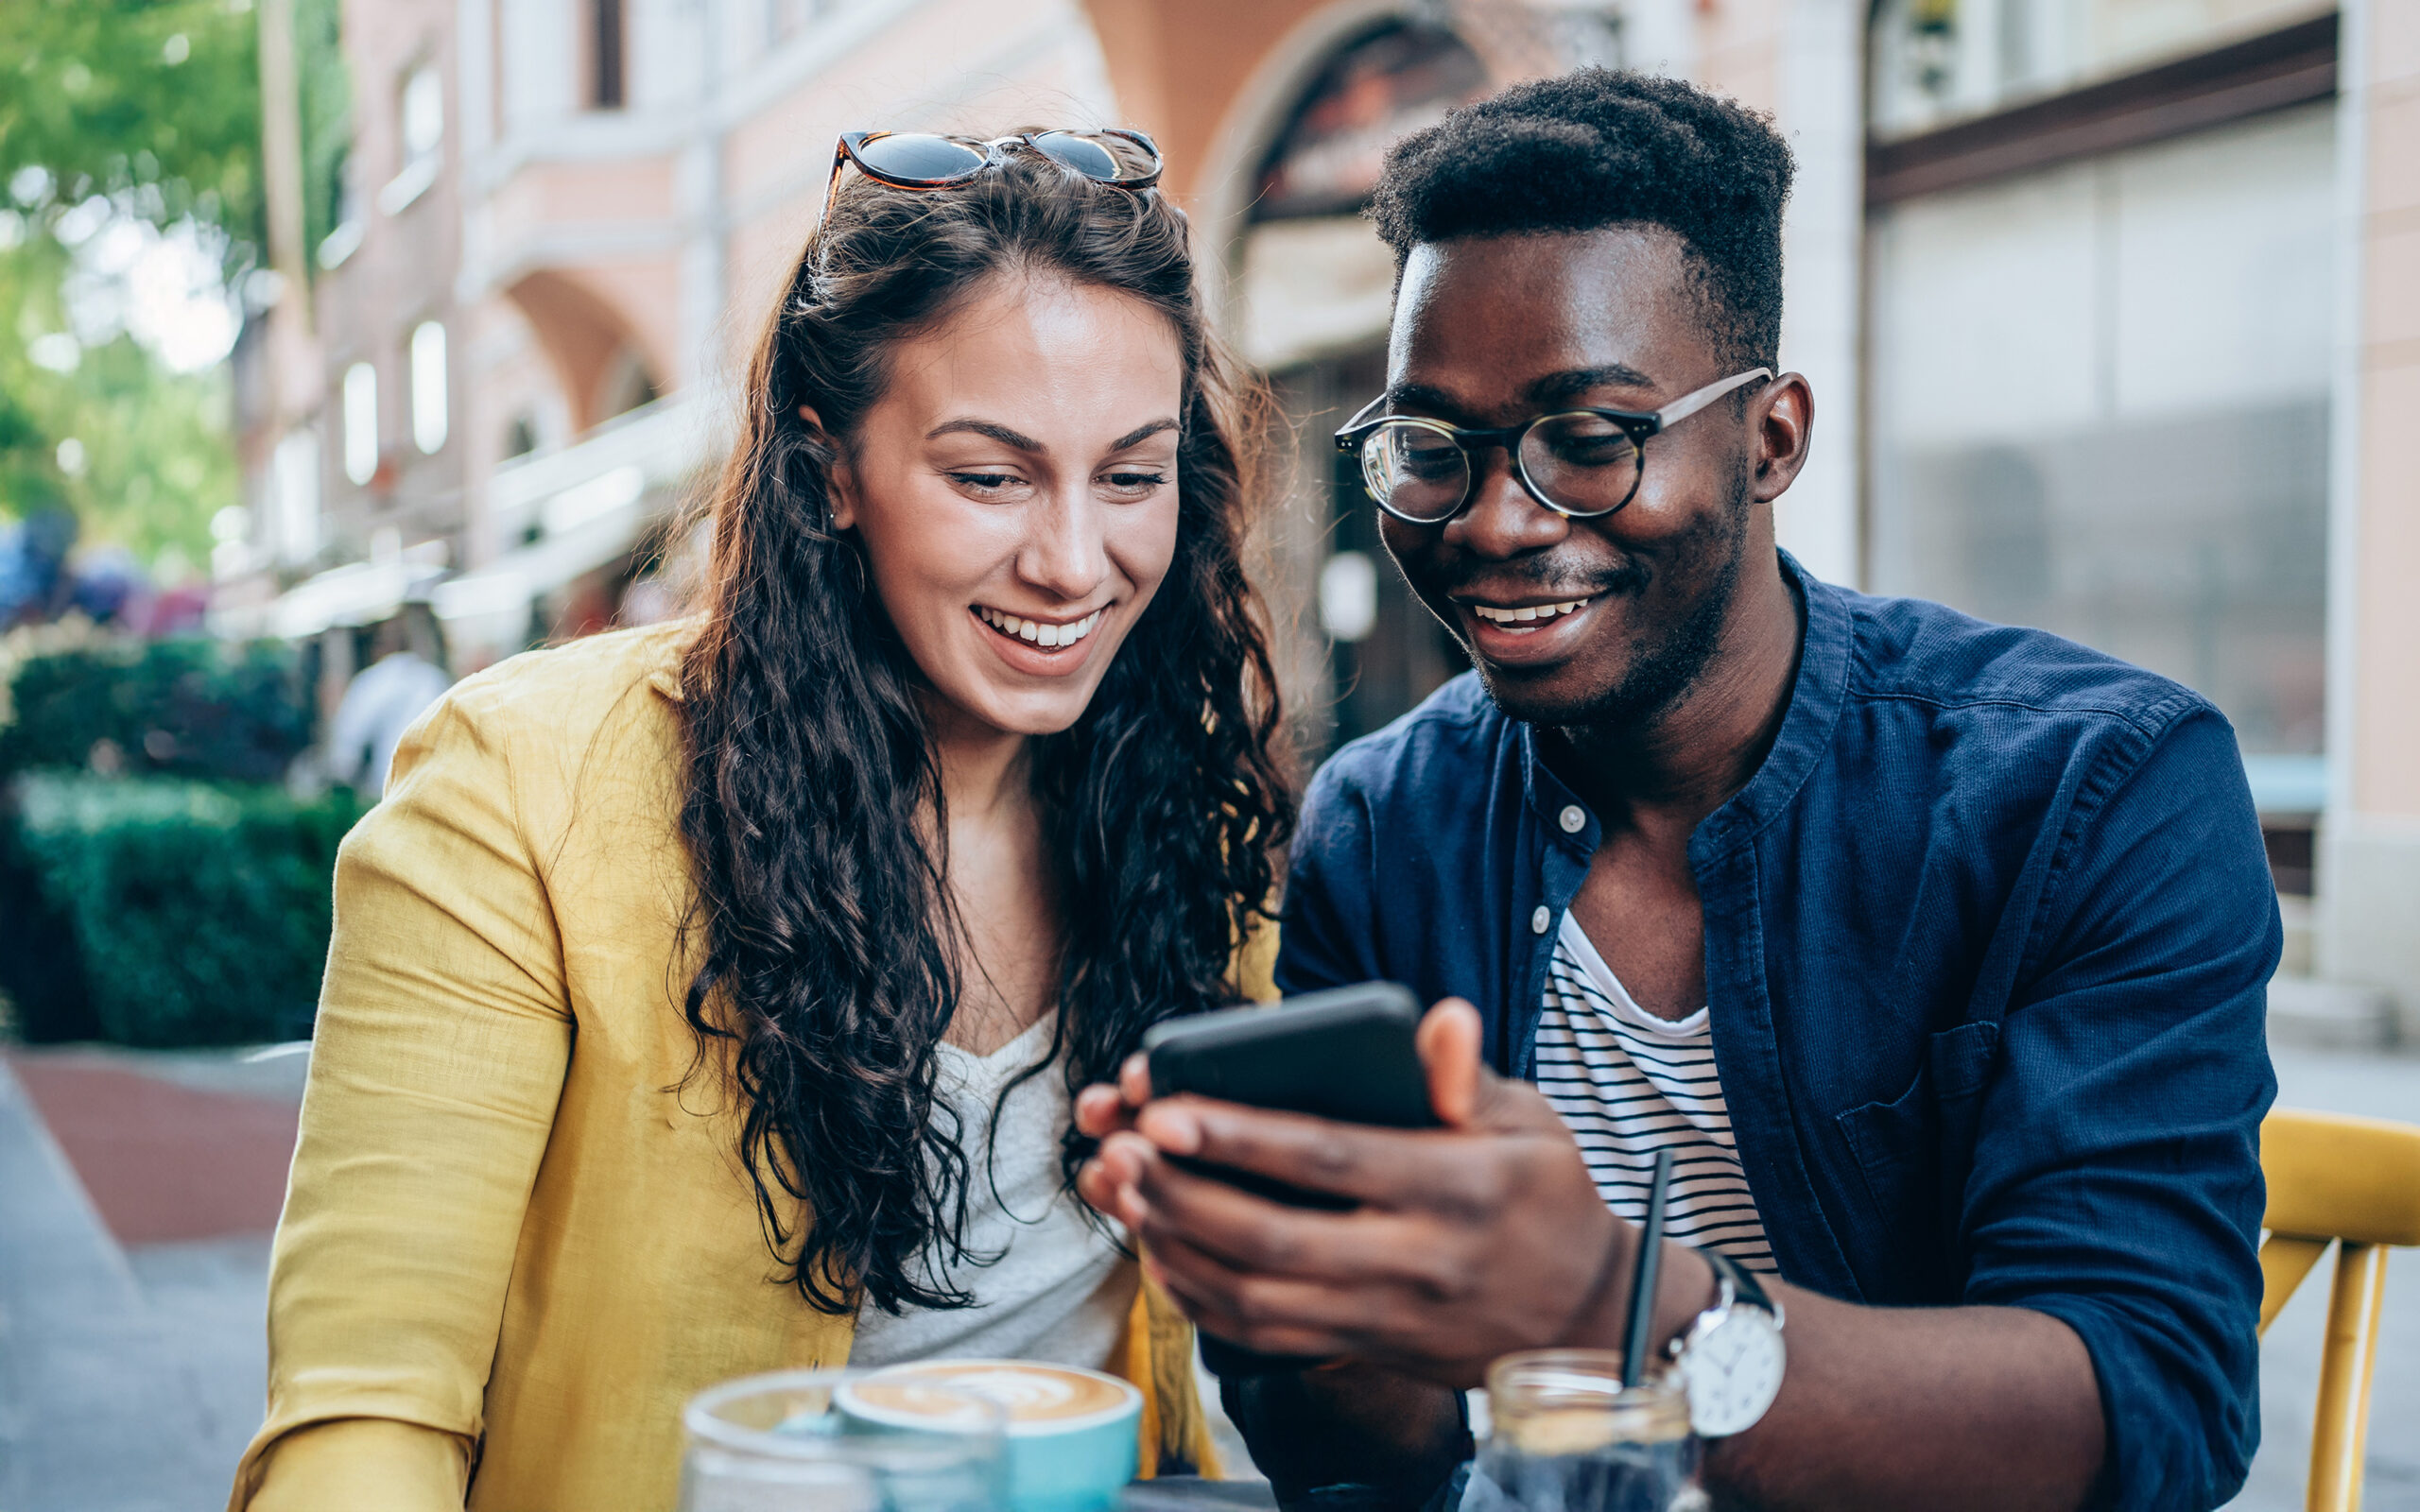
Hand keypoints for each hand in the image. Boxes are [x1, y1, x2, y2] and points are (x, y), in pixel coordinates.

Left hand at [1076, 999, 1682, 1387]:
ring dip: (1177, 1247)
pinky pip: (1266, 1336)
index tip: (1166, 1109)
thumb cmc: (1547, 1197)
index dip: (1240, 1137)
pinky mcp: (1367, 1348)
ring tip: (1125, 1193)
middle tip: (1121, 1150)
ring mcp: (1386, 1314)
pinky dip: (1203, 1299)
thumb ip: (1468, 1076)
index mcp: (1453, 1186)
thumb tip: (1440, 1020)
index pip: (1328, 1157)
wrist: (1584, 1313)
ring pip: (1257, 1297)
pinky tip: (1163, 1253)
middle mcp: (1414, 1259)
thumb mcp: (1530, 1121)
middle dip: (1183, 1195)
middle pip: (1274, 1238)